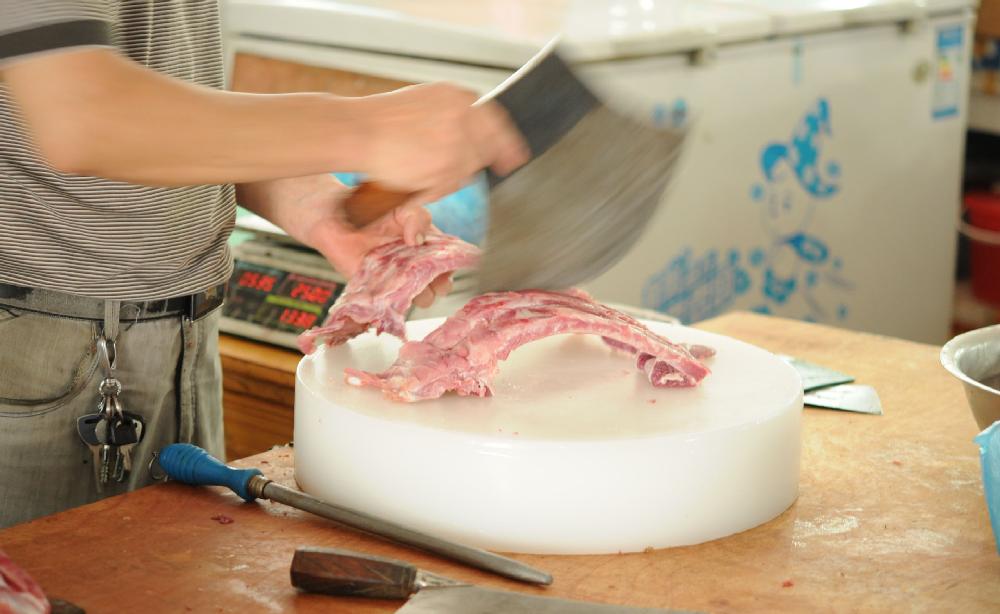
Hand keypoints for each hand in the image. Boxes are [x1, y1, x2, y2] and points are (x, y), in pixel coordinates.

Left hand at [237, 175, 451, 307]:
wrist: (335, 213)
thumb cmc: (372, 208)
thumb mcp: (404, 206)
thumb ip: (418, 218)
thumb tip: (418, 240)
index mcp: (427, 248)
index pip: (449, 264)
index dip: (453, 266)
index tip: (449, 262)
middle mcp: (414, 267)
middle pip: (438, 287)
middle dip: (439, 283)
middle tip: (430, 273)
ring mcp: (395, 279)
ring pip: (418, 299)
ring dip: (419, 291)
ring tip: (409, 275)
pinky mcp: (373, 287)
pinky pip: (388, 302)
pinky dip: (393, 298)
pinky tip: (391, 284)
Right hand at [353, 82, 528, 206]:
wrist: (358, 131)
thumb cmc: (384, 118)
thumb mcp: (426, 98)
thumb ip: (454, 112)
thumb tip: (480, 131)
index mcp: (457, 97)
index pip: (494, 121)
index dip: (506, 141)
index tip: (514, 155)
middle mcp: (462, 118)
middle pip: (489, 146)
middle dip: (487, 158)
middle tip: (487, 167)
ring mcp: (456, 145)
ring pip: (470, 168)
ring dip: (455, 172)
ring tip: (425, 167)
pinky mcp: (445, 169)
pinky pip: (452, 184)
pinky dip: (439, 186)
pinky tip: (420, 177)